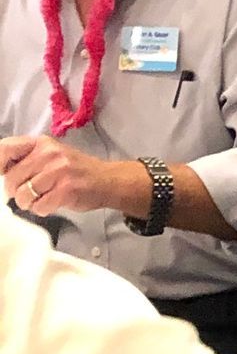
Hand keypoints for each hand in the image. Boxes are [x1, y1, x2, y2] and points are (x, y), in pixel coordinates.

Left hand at [0, 133, 118, 219]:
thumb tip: (0, 172)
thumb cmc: (75, 170)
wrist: (108, 180)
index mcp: (41, 143)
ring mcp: (59, 171)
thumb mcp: (51, 155)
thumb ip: (27, 159)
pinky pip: (39, 206)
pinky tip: (52, 204)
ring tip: (41, 199)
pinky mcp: (66, 190)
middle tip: (29, 194)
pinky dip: (42, 210)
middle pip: (12, 179)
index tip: (3, 175)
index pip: (5, 149)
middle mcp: (49, 154)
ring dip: (29, 203)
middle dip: (16, 192)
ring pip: (24, 195)